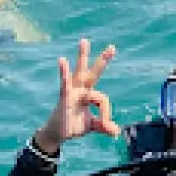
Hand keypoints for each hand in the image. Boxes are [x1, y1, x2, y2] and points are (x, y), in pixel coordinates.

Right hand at [35, 38, 119, 154]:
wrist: (58, 134)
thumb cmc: (74, 125)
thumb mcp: (92, 125)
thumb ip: (104, 126)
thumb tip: (117, 132)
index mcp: (88, 94)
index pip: (103, 99)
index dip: (106, 113)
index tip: (107, 126)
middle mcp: (81, 89)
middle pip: (93, 72)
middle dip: (102, 60)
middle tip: (113, 48)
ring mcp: (73, 91)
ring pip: (80, 72)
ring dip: (82, 56)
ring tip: (84, 41)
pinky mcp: (65, 97)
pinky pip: (65, 84)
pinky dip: (64, 73)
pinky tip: (61, 60)